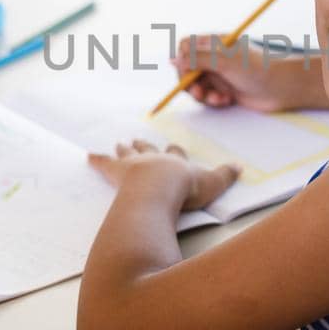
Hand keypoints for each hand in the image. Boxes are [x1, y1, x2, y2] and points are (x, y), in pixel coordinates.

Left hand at [88, 140, 241, 211]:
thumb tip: (240, 167)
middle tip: (137, 139)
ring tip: (119, 143)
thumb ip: (225, 175)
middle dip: (144, 145)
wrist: (161, 190)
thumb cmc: (187, 190)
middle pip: (148, 149)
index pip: (175, 154)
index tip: (172, 147)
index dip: (174, 152)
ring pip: (127, 153)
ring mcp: (134, 164)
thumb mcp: (213, 183)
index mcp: (175, 162)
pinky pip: (104, 164)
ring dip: (123, 149)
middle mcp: (153, 159)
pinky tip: (88, 156)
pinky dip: (96, 160)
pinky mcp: (117, 173)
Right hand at [173, 34, 289, 111]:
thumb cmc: (256, 69)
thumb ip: (197, 59)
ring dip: (203, 94)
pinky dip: (213, 100)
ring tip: (218, 99)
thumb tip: (173, 60)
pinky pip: (207, 97)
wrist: (281, 88)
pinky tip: (227, 101)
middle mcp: (214, 57)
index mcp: (214, 42)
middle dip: (190, 83)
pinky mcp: (225, 90)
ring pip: (196, 85)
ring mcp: (219, 74)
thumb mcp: (224, 60)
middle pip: (187, 68)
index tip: (187, 72)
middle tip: (198, 92)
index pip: (186, 46)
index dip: (182, 60)